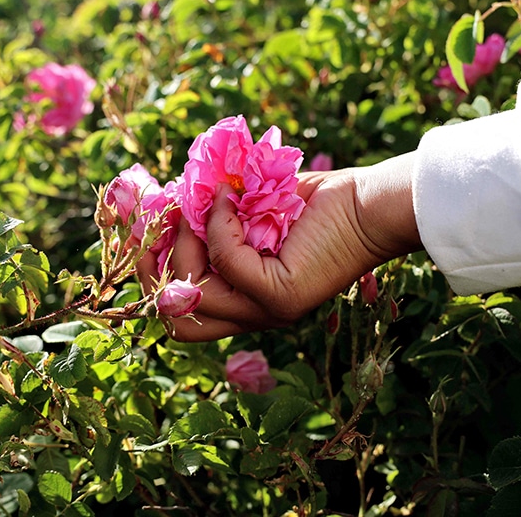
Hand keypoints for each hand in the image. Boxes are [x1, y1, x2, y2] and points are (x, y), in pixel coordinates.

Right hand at [138, 153, 420, 340]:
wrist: (370, 205)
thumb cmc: (314, 204)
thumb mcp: (249, 213)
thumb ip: (211, 220)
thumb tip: (162, 207)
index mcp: (243, 300)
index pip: (180, 314)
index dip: (153, 275)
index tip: (150, 228)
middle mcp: (252, 315)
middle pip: (176, 322)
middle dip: (152, 271)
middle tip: (156, 222)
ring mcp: (266, 311)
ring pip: (193, 293)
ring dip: (186, 240)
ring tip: (203, 203)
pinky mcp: (281, 296)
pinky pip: (227, 262)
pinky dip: (220, 224)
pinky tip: (232, 199)